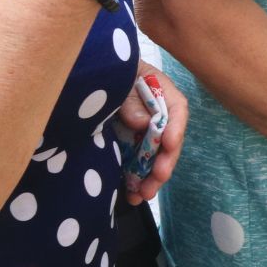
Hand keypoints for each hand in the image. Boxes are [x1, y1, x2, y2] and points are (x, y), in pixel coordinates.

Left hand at [113, 65, 186, 204]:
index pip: (176, 109)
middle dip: (164, 162)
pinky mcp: (130, 145)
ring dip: (151, 178)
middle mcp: (157, 115)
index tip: (168, 144)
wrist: (90, 74)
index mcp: (160, 92)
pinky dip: (135, 180)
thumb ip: (130, 99)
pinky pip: (137, 164)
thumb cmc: (110, 71)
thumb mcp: (121, 78)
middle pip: (169, 140)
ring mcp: (144, 132)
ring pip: (155, 158)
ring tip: (142, 195)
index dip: (175, 128)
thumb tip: (142, 123)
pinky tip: (131, 194)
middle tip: (157, 178)